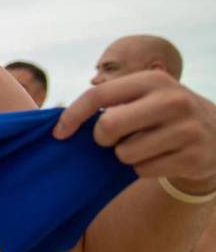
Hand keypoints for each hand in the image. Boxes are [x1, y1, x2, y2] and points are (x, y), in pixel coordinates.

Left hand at [56, 71, 215, 190]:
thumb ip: (110, 102)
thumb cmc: (162, 115)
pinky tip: (161, 157)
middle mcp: (172, 101)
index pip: (98, 95)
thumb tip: (60, 124)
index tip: (58, 133)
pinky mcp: (193, 157)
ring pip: (124, 154)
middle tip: (115, 139)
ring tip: (145, 146)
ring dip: (126, 156)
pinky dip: (143, 169)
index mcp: (153, 81)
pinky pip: (143, 170)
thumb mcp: (144, 96)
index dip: (72, 116)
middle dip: (102, 139)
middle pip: (108, 126)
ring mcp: (186, 130)